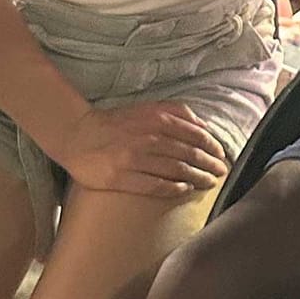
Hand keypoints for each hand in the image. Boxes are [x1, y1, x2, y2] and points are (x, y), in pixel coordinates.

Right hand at [52, 101, 229, 198]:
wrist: (78, 135)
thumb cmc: (117, 122)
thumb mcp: (148, 108)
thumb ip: (177, 112)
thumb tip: (203, 125)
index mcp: (157, 119)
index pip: (195, 135)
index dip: (212, 147)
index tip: (221, 156)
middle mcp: (148, 138)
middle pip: (189, 154)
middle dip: (209, 165)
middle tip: (221, 172)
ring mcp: (134, 159)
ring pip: (176, 170)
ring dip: (196, 178)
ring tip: (208, 183)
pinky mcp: (121, 177)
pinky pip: (154, 185)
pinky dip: (173, 188)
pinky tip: (184, 190)